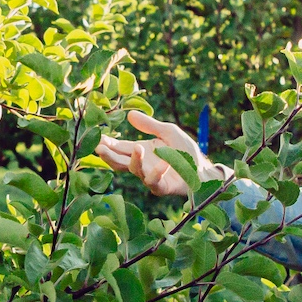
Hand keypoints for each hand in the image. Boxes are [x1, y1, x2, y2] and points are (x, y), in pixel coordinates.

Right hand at [95, 109, 225, 198]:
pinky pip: (155, 182)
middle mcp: (142, 165)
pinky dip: (157, 172)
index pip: (121, 147)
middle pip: (120, 162)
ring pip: (135, 171)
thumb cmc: (185, 151)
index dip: (109, 144)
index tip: (98, 138)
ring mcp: (150, 177)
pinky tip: (163, 163)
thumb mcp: (168, 132)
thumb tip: (129, 114)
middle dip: (109, 155)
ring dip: (134, 160)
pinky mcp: (162, 187)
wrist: (202, 169)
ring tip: (138, 148)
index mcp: (142, 151)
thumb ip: (149, 125)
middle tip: (99, 147)